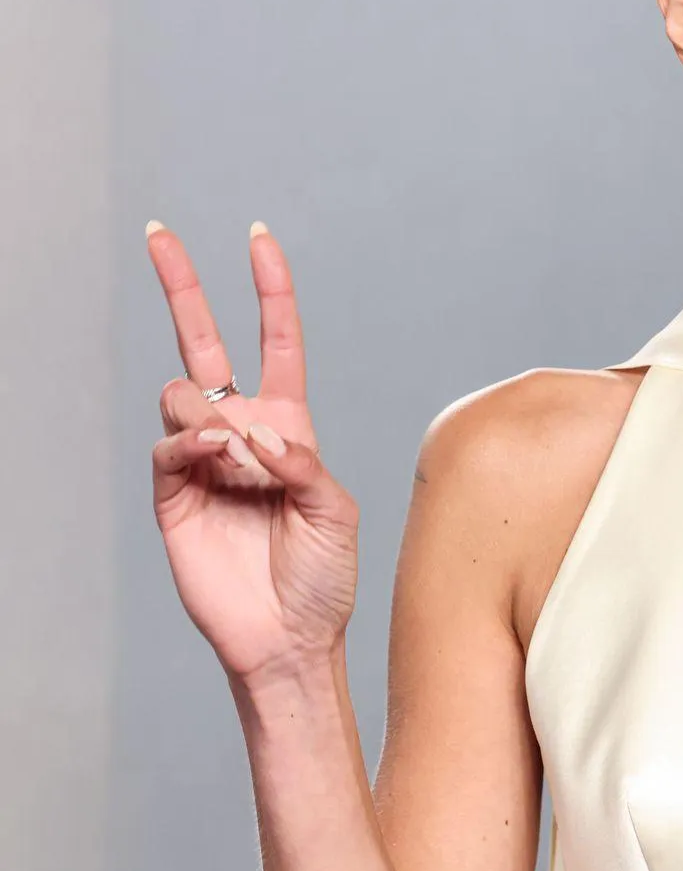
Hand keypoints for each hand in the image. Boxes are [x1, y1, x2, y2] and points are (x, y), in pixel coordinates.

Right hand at [146, 220, 357, 685]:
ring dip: (213, 416)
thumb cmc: (323, 576)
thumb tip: (253, 433)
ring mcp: (203, 461)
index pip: (275, 341)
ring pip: (184, 396)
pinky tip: (219, 462)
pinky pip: (169, 447)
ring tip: (240, 461)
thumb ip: (302, 463)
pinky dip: (195, 446)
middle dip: (181, 286)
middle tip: (159, 235)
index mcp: (288, 426)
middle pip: (204, 343)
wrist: (289, 636)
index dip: (268, 290)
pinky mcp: (172, 495)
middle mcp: (242, 433)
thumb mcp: (335, 510)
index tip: (259, 240)